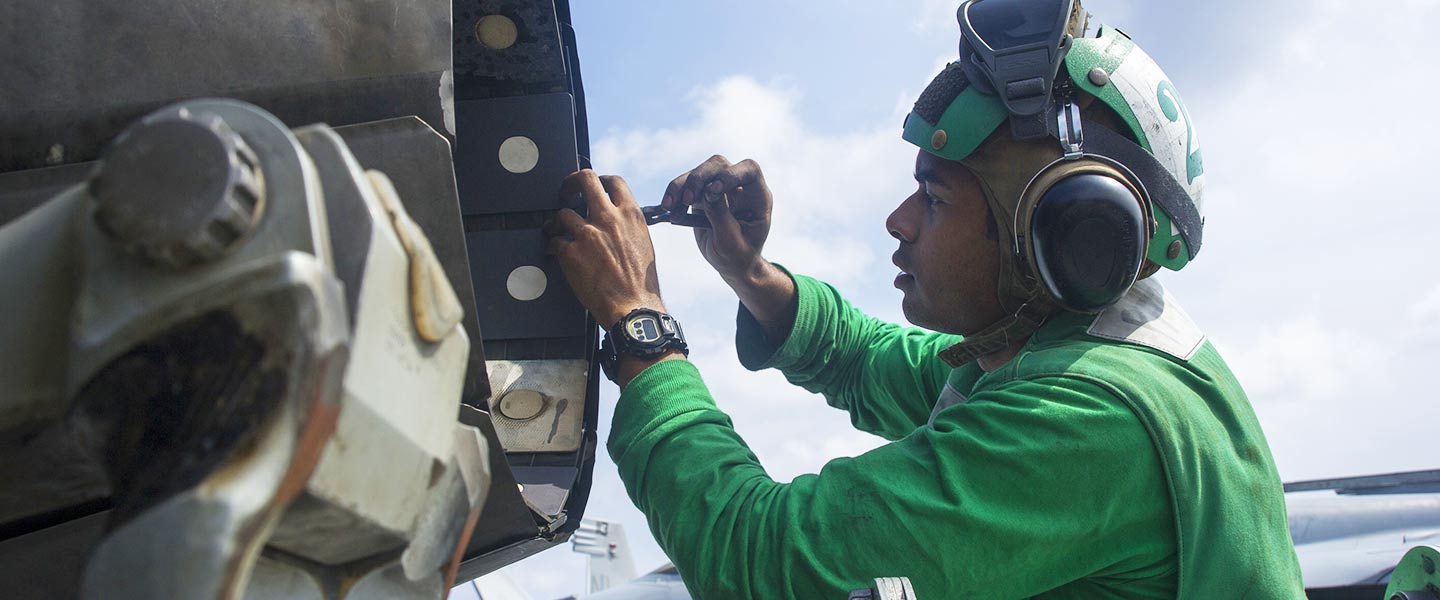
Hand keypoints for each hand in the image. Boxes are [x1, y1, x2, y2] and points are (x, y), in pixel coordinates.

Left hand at [546, 170, 665, 328]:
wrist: (633, 307)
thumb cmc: (642, 283)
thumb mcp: (644, 245)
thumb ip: (628, 227)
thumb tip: (615, 222)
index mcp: (630, 215)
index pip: (613, 181)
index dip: (598, 180)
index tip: (591, 186)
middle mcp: (608, 219)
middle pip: (584, 180)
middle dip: (571, 183)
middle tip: (566, 193)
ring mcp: (587, 234)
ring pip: (562, 214)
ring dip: (557, 222)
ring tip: (555, 230)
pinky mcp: (571, 253)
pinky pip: (554, 242)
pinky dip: (553, 247)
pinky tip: (557, 253)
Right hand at [662, 156, 772, 282]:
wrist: (732, 264)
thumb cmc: (739, 255)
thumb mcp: (731, 241)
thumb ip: (721, 215)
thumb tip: (707, 191)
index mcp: (757, 196)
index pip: (749, 170)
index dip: (731, 175)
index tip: (714, 190)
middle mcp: (739, 186)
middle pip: (719, 165)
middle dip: (699, 178)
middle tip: (687, 200)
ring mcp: (720, 188)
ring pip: (699, 172)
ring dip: (681, 187)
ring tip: (669, 207)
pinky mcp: (702, 194)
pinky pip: (685, 186)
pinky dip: (675, 195)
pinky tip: (668, 209)